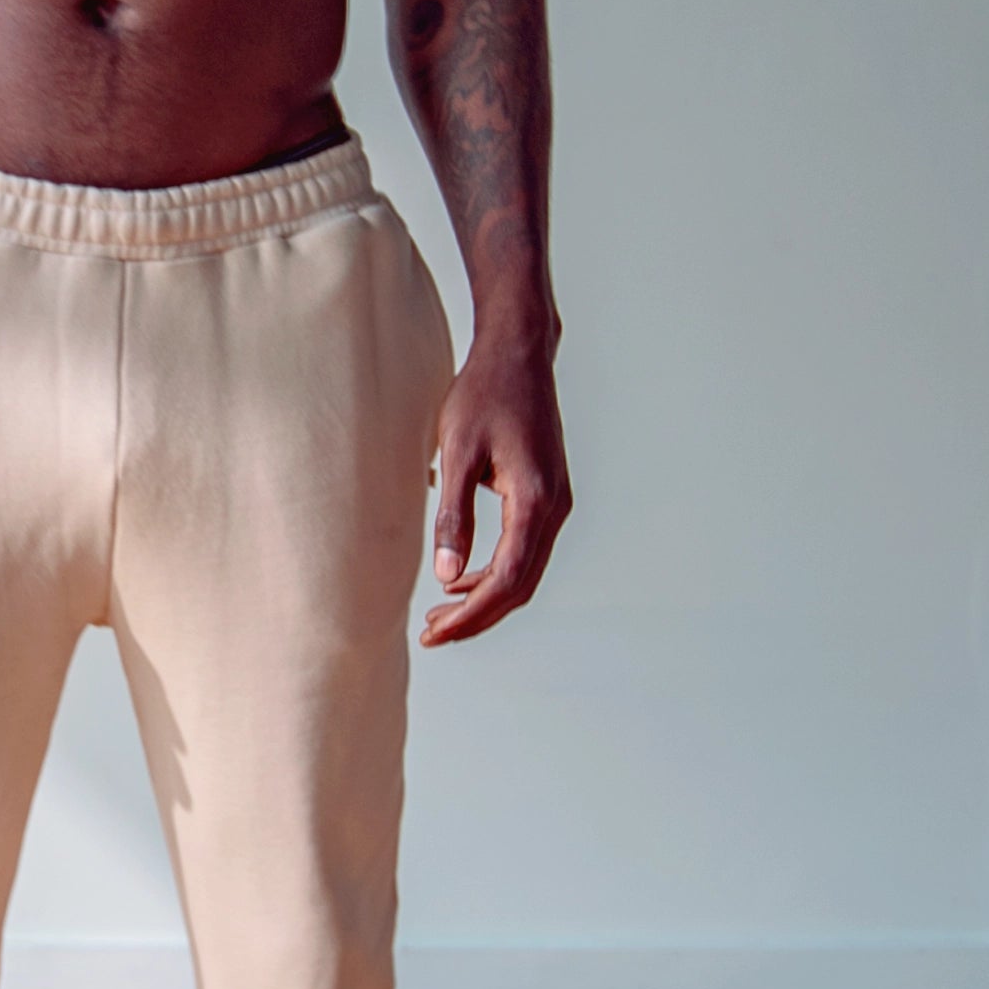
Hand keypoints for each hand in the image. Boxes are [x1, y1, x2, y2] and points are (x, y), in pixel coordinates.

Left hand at [421, 331, 570, 648]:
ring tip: (441, 610)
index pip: (506, 579)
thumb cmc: (484, 395)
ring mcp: (556, 503)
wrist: (519, 355)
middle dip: (477, 616)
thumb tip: (445, 574)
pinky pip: (525, 550)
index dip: (471, 614)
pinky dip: (495, 572)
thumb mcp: (458, 453)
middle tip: (432, 633)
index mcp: (534, 501)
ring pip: (524, 571)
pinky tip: (460, 575)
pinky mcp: (548, 496)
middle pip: (520, 585)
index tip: (436, 633)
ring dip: (486, 597)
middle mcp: (554, 508)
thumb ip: (454, 515)